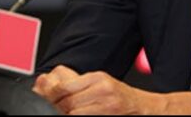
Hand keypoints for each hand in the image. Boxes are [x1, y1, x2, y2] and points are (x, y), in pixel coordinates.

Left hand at [32, 65, 190, 114]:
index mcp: (98, 78)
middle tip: (46, 108)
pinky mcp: (108, 115)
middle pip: (65, 101)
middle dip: (53, 107)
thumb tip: (45, 81)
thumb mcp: (100, 84)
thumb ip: (75, 82)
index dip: (48, 95)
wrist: (149, 111)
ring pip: (72, 112)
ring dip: (62, 113)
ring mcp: (106, 106)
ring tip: (59, 112)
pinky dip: (77, 116)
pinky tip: (75, 114)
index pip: (63, 86)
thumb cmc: (124, 100)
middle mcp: (102, 90)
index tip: (41, 96)